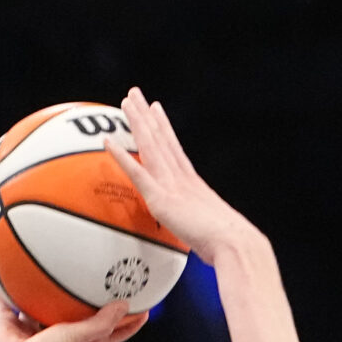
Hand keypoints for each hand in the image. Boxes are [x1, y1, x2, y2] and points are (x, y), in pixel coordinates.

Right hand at [0, 283, 145, 341]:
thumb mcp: (78, 338)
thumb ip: (101, 322)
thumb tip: (125, 305)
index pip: (111, 334)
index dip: (129, 324)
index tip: (146, 309)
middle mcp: (58, 336)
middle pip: (80, 317)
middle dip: (92, 302)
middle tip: (106, 279)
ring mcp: (34, 330)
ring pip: (43, 306)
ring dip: (46, 291)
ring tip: (54, 267)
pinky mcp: (11, 324)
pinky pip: (6, 302)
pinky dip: (1, 290)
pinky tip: (1, 271)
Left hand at [116, 88, 255, 259]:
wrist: (233, 244)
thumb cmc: (226, 247)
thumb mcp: (208, 234)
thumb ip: (198, 229)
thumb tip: (199, 240)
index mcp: (192, 183)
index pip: (173, 149)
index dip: (163, 128)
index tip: (155, 110)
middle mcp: (182, 177)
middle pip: (160, 138)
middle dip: (147, 115)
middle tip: (135, 94)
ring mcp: (172, 184)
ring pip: (150, 145)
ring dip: (136, 122)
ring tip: (126, 100)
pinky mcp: (162, 198)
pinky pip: (137, 172)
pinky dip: (121, 156)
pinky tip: (108, 142)